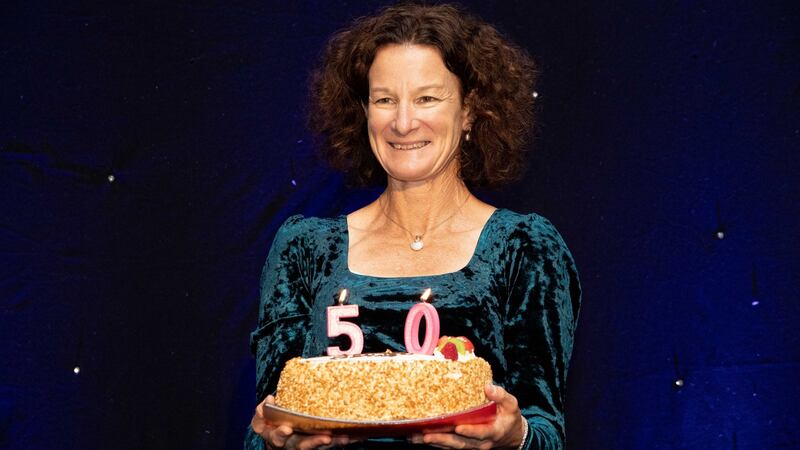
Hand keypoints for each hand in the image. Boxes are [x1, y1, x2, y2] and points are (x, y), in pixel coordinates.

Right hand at [251, 395, 354, 448]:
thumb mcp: (262, 418)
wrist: (281, 433)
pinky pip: (333, 443)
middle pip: (303, 446)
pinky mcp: (321, 443)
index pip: (277, 437)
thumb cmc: (272, 423)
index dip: (281, 433)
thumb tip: (269, 400)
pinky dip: (345, 440)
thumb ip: (262, 411)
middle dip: (314, 443)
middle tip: (326, 437)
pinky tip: (356, 436)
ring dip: (334, 443)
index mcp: (277, 437)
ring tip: (345, 438)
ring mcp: (308, 445)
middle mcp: (293, 444)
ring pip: (321, 446)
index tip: (287, 428)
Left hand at [409, 384, 525, 448]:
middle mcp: (481, 442)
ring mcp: (472, 446)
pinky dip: (435, 444)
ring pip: (452, 446)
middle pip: (460, 443)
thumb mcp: (511, 405)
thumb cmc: (510, 417)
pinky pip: (449, 446)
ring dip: (434, 443)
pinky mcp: (465, 445)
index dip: (470, 431)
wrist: (512, 436)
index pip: (481, 433)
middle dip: (443, 440)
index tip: (458, 427)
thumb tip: (488, 387)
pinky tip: (420, 439)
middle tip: (427, 436)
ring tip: (417, 439)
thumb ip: (501, 396)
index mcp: (493, 432)